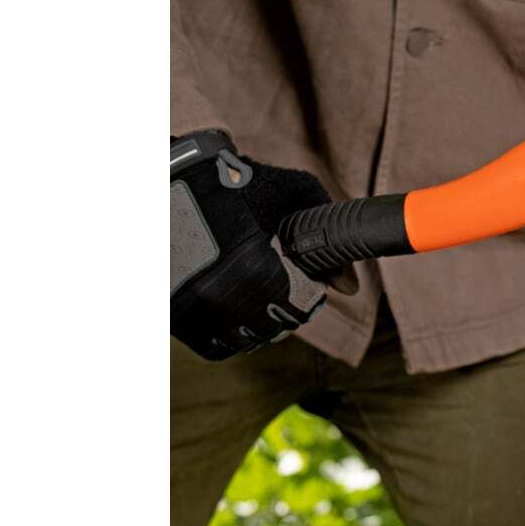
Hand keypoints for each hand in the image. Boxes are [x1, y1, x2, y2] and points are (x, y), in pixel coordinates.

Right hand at [170, 130, 355, 359]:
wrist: (173, 178)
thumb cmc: (241, 182)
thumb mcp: (293, 196)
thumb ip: (328, 240)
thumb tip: (351, 289)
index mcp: (263, 269)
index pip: (305, 304)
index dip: (309, 288)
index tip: (302, 275)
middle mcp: (230, 297)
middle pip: (279, 326)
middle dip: (285, 306)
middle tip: (276, 282)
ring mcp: (200, 310)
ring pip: (248, 339)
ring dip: (258, 322)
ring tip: (253, 293)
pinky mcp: (179, 316)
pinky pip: (217, 346)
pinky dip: (229, 334)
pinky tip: (232, 309)